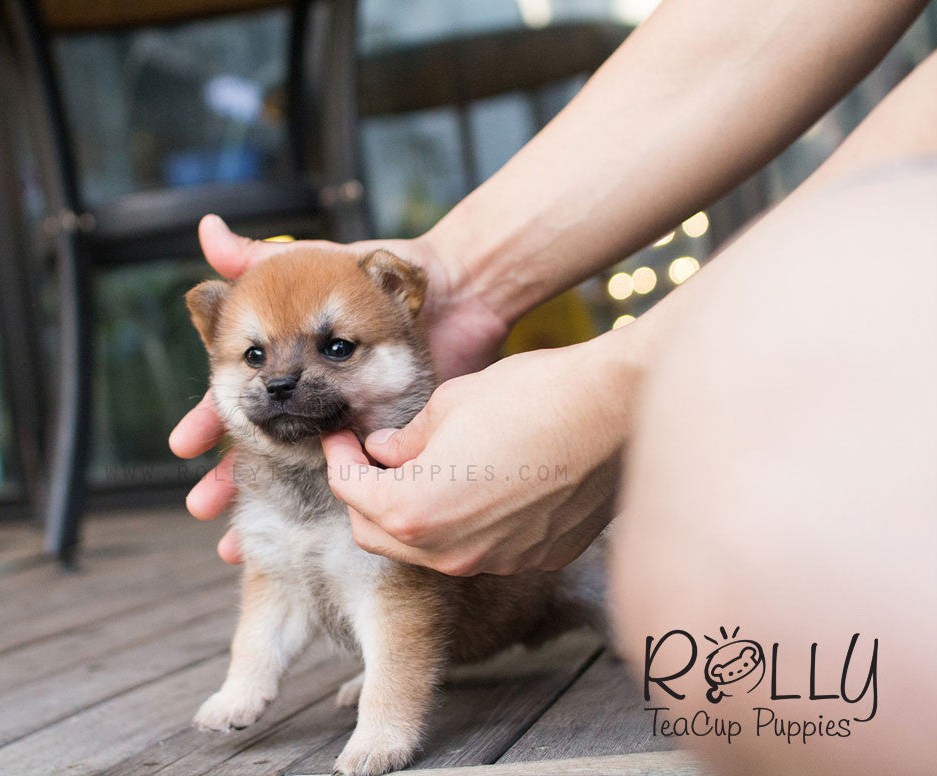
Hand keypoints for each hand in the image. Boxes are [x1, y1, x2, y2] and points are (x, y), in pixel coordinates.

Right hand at [169, 215, 510, 562]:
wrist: (449, 288)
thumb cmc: (378, 268)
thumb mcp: (311, 261)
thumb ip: (259, 254)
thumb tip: (205, 231)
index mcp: (284, 358)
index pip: (237, 398)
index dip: (206, 422)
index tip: (183, 448)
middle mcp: (307, 394)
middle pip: (256, 443)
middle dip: (225, 477)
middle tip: (200, 509)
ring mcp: (342, 418)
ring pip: (296, 469)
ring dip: (265, 503)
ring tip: (237, 542)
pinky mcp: (380, 434)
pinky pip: (352, 476)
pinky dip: (330, 506)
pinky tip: (311, 536)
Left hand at [321, 334, 641, 574]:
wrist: (617, 407)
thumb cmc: (531, 394)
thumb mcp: (449, 403)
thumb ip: (406, 440)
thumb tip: (385, 453)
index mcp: (416, 509)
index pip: (351, 494)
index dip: (339, 461)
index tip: (340, 439)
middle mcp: (453, 551)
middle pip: (381, 535)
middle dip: (367, 496)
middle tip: (370, 458)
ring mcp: (499, 561)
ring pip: (433, 547)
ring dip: (417, 513)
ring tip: (425, 467)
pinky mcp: (539, 557)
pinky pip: (485, 547)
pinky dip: (469, 522)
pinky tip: (485, 482)